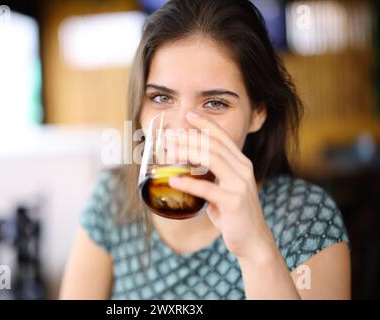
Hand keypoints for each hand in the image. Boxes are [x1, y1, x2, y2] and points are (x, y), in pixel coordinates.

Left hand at [168, 111, 276, 262]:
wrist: (252, 239)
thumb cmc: (234, 213)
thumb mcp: (224, 188)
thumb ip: (211, 176)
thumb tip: (185, 167)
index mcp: (241, 163)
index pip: (222, 138)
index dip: (206, 124)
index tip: (189, 116)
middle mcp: (243, 169)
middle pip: (213, 145)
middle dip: (189, 137)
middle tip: (170, 136)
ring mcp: (240, 184)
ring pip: (211, 159)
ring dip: (188, 152)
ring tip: (169, 152)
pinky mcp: (233, 201)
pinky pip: (207, 188)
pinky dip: (188, 183)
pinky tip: (172, 180)